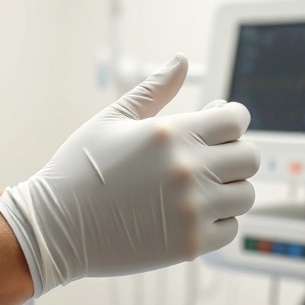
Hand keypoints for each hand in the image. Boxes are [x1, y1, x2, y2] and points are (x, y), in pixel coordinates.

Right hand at [0, 54, 259, 295]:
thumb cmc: (79, 170)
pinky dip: (218, 221)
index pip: (236, 120)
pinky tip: (191, 213)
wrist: (55, 228)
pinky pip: (230, 228)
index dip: (233, 120)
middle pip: (250, 157)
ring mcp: (192, 209)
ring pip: (245, 194)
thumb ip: (153, 90)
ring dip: (229, 189)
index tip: (220, 128)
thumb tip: (181, 61)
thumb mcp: (112, 120)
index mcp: (171, 134)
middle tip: (213, 159)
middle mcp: (188, 170)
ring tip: (200, 188)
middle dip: (235, 154)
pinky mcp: (191, 244)